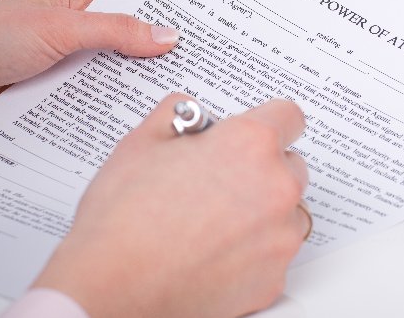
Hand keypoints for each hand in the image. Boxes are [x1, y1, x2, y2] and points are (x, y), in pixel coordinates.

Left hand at [0, 0, 177, 132]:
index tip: (194, 29)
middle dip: (149, 56)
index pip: (129, 3)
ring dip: (125, 86)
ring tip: (165, 94)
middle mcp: (71, 30)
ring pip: (109, 76)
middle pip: (124, 42)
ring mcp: (64, 66)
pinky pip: (90, 103)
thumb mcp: (57, 27)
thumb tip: (163, 35)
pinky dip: (104, 109)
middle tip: (189, 67)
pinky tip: (126, 116)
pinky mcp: (55, 98)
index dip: (160, 15)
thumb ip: (114, 31)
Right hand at [33, 95, 310, 317]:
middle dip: (262, 167)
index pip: (288, 116)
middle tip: (219, 180)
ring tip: (215, 220)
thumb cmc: (123, 221)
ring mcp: (279, 236)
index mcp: (249, 144)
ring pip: (289, 211)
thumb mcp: (141, 142)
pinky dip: (255, 251)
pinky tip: (215, 251)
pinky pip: (275, 254)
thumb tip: (190, 114)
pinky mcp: (273, 278)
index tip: (256, 130)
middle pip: (290, 165)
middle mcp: (276, 187)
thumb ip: (177, 114)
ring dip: (264, 210)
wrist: (112, 289)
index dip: (267, 121)